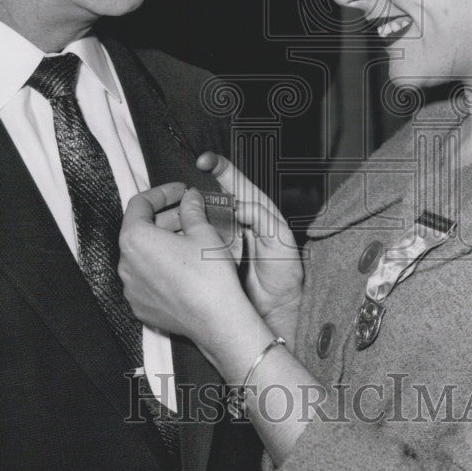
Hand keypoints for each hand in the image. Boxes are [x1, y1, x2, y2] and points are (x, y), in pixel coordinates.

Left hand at [118, 182, 249, 352]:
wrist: (217, 320)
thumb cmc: (209, 277)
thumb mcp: (203, 231)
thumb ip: (192, 209)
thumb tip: (190, 198)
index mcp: (135, 239)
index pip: (140, 203)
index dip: (162, 192)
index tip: (179, 191)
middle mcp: (127, 264)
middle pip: (140, 229)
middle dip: (166, 217)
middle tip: (189, 212)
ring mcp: (132, 288)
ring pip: (144, 255)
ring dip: (163, 242)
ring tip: (190, 237)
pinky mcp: (142, 306)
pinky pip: (147, 278)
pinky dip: (162, 266)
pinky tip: (185, 263)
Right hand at [197, 153, 302, 334]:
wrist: (277, 308)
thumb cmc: (285, 274)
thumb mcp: (280, 239)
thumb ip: (262, 218)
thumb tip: (239, 206)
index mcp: (255, 209)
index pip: (235, 180)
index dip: (219, 167)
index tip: (204, 161)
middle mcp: (236, 221)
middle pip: (210, 198)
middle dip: (196, 196)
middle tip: (189, 201)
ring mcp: (221, 238)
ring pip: (199, 219)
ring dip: (190, 220)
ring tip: (189, 227)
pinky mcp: (211, 256)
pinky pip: (196, 242)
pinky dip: (189, 240)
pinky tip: (186, 243)